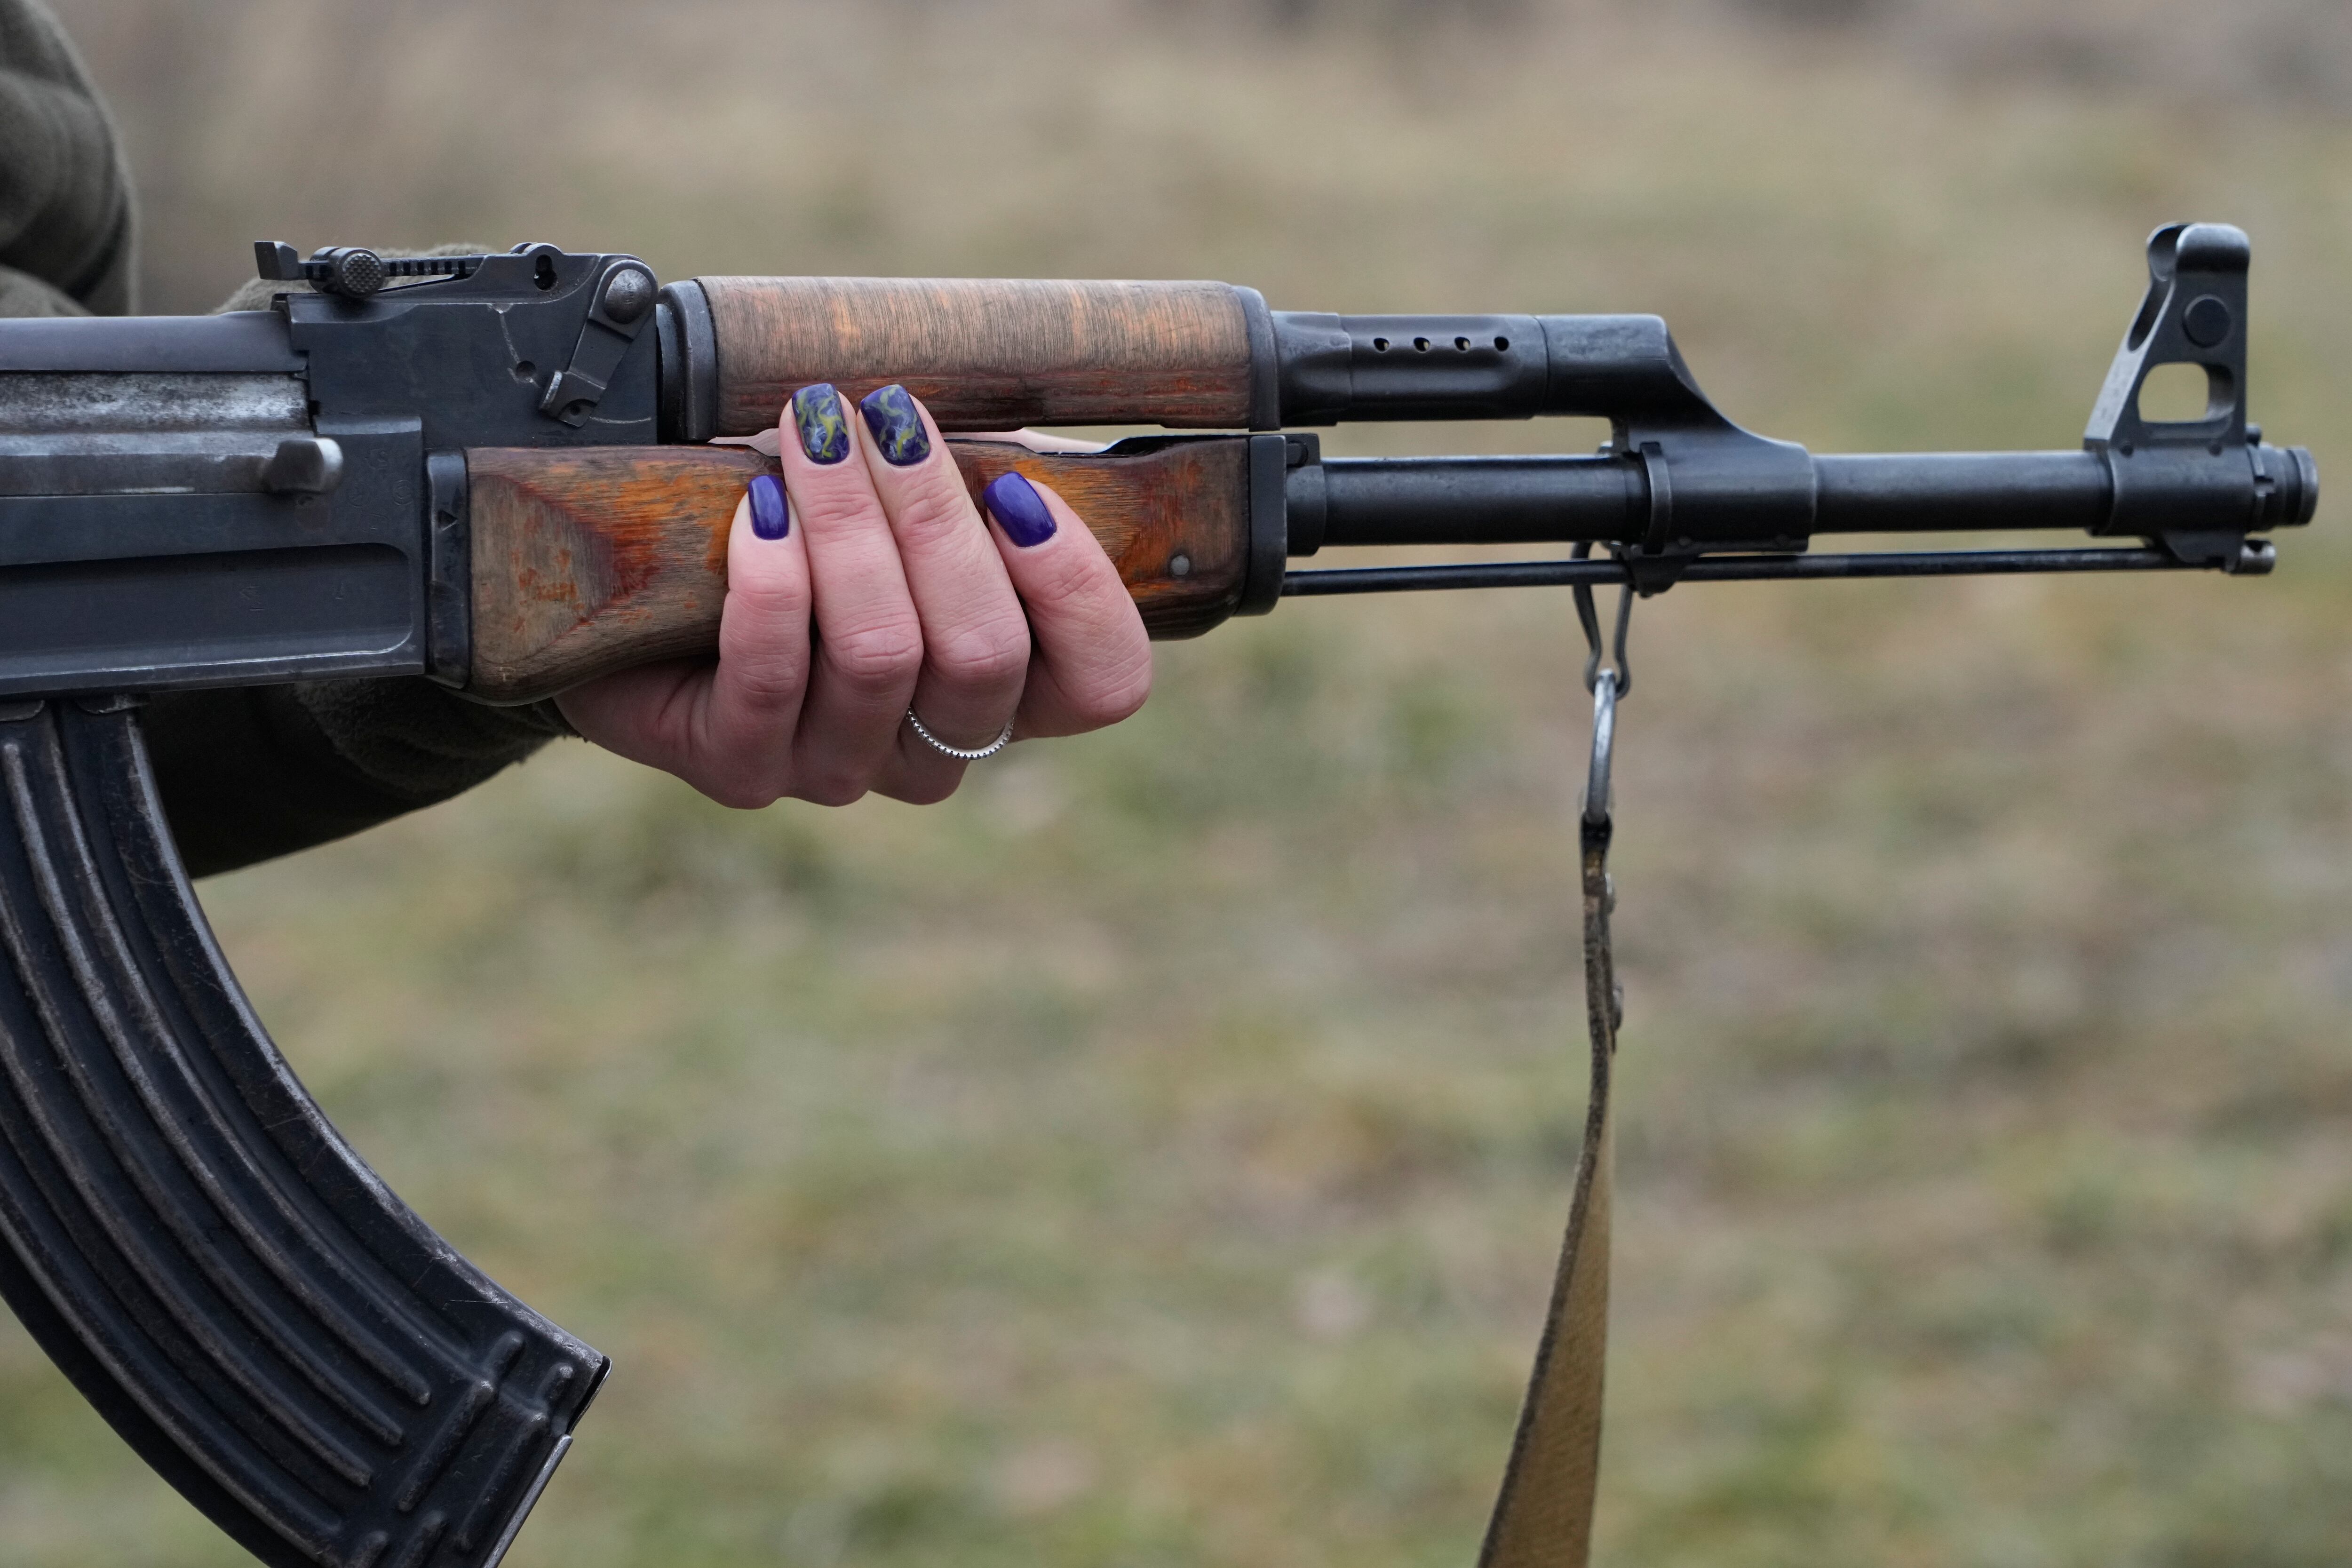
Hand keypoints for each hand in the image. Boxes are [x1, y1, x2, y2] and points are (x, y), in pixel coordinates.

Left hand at [556, 384, 1152, 806]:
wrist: (644, 579)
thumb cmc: (804, 519)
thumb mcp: (909, 492)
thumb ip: (975, 477)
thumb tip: (1013, 415)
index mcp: (1009, 688)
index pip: (1103, 683)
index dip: (1078, 588)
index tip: (1018, 485)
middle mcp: (939, 747)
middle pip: (984, 655)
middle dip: (935, 517)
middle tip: (887, 415)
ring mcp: (843, 769)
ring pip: (881, 656)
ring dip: (847, 525)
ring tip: (808, 431)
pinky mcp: (744, 769)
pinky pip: (773, 680)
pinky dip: (770, 582)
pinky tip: (757, 509)